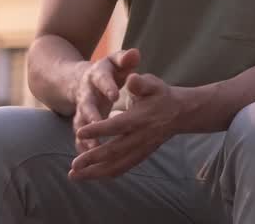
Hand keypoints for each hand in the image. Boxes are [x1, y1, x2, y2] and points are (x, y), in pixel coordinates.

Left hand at [68, 72, 182, 179]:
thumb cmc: (161, 95)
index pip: (118, 125)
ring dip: (95, 173)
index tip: (80, 132)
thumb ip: (141, 83)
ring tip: (74, 176)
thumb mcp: (153, 84)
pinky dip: (105, 174)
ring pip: (117, 165)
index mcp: (141, 118)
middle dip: (93, 159)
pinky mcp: (141, 156)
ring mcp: (141, 149)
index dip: (99, 130)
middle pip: (115, 151)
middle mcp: (141, 137)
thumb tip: (131, 78)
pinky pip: (122, 168)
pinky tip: (89, 176)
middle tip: (73, 165)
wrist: (181, 113)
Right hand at [72, 48, 139, 153]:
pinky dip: (83, 148)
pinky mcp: (82, 123)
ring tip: (93, 149)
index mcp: (97, 76)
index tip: (116, 94)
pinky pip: (80, 137)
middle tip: (98, 126)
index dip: (108, 87)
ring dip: (85, 137)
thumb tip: (135, 53)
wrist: (83, 80)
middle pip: (86, 105)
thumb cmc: (110, 70)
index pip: (103, 79)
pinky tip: (88, 161)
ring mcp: (81, 110)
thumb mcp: (117, 61)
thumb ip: (126, 59)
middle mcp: (86, 93)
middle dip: (91, 116)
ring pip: (81, 124)